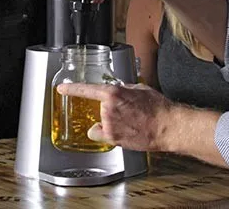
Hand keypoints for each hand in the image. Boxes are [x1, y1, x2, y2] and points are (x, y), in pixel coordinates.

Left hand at [57, 82, 174, 151]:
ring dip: (109, 121)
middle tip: (126, 111)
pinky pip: (102, 134)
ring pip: (100, 122)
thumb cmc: (157, 107)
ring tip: (128, 122)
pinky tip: (122, 131)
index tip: (61, 88)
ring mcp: (109, 126)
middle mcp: (108, 109)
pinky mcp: (114, 139)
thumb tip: (117, 90)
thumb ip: (123, 88)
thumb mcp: (139, 88)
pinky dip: (107, 133)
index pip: (86, 90)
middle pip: (98, 107)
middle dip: (108, 108)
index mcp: (113, 93)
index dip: (72, 88)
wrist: (167, 126)